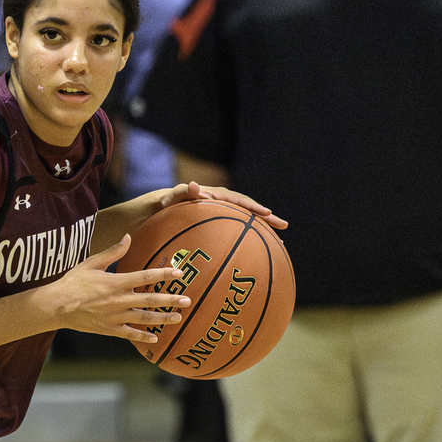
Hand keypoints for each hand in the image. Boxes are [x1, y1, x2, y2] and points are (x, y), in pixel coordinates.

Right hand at [47, 235, 190, 343]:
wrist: (57, 305)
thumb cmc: (73, 282)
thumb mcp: (92, 263)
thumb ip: (113, 252)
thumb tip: (128, 237)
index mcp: (116, 282)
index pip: (145, 276)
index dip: (163, 274)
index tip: (178, 273)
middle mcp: (118, 300)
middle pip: (150, 299)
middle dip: (170, 299)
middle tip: (187, 300)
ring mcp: (115, 316)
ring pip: (144, 318)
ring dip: (162, 318)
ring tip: (178, 318)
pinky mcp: (109, 328)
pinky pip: (129, 334)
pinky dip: (142, 336)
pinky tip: (155, 338)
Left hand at [155, 179, 287, 230]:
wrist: (157, 211)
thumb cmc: (162, 205)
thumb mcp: (169, 199)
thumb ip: (181, 193)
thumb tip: (192, 185)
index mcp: (214, 196)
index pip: (237, 200)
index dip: (252, 206)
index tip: (266, 213)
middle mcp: (221, 204)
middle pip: (247, 211)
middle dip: (266, 218)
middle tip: (284, 226)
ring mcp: (221, 216)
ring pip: (245, 223)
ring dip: (262, 231)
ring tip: (280, 243)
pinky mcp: (218, 227)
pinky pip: (235, 233)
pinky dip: (247, 242)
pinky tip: (256, 256)